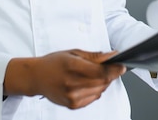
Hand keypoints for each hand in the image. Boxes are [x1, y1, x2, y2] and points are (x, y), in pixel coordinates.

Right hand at [4, 49, 125, 108]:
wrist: (36, 77)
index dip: (114, 70)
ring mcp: (72, 96)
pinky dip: (96, 90)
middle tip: (110, 67)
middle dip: (110, 74)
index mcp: (72, 67)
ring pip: (100, 91)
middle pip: (102, 82)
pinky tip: (87, 83)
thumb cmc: (53, 62)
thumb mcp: (73, 53)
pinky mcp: (73, 105)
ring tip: (94, 74)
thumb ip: (94, 56)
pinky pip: (93, 98)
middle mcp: (72, 84)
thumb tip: (111, 56)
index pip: (101, 72)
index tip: (122, 66)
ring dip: (103, 82)